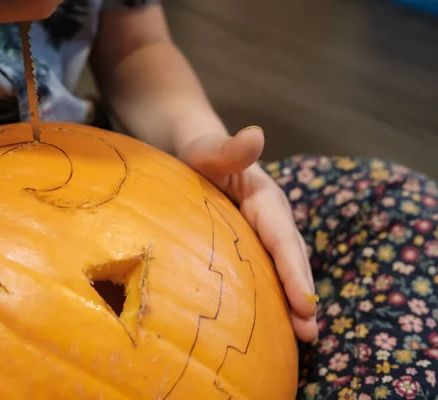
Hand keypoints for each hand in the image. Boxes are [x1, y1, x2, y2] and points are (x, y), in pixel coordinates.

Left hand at [178, 126, 317, 342]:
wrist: (190, 150)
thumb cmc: (196, 150)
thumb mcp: (206, 149)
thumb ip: (228, 149)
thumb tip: (256, 134)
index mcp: (265, 200)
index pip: (283, 240)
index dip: (295, 273)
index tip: (306, 305)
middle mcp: (269, 219)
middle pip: (290, 260)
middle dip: (301, 297)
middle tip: (310, 335)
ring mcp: (260, 233)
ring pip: (281, 269)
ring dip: (292, 302)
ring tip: (301, 339)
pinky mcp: (248, 243)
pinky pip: (264, 271)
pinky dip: (272, 296)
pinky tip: (269, 323)